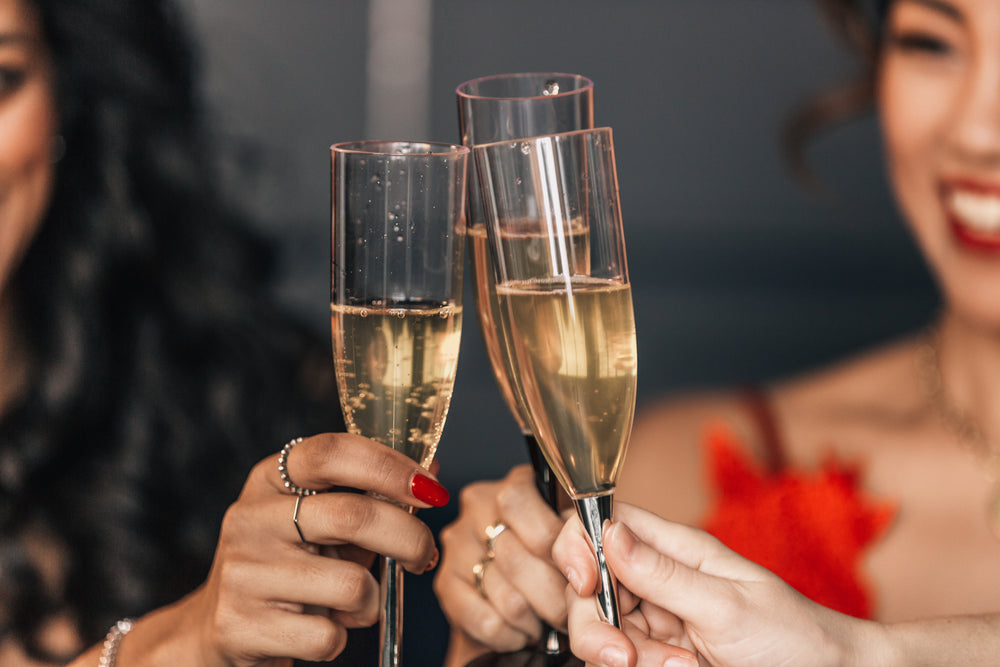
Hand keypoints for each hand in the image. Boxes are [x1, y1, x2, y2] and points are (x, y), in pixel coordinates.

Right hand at [182, 433, 444, 665]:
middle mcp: (250, 519)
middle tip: (426, 555)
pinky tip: (322, 628)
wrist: (221, 629)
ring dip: (371, 601)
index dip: (389, 466)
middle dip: (409, 538)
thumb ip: (370, 497)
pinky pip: (328, 636)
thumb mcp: (321, 521)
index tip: (430, 489)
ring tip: (352, 603)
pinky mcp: (241, 628)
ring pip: (350, 584)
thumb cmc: (289, 565)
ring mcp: (243, 573)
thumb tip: (432, 471)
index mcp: (270, 479)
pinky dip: (341, 637)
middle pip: (352, 516)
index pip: (331, 453)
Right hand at [434, 464, 567, 658]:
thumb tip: (604, 546)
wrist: (512, 586)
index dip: (559, 550)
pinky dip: (510, 634)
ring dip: (534, 620)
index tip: (585, 579)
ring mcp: (458, 544)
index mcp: (516, 486)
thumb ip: (579, 534)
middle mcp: (479, 506)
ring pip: (505, 596)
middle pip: (517, 559)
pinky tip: (521, 631)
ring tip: (547, 623)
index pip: (528, 511)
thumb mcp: (568, 531)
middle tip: (573, 615)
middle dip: (554, 598)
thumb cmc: (548, 554)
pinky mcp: (445, 583)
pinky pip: (484, 619)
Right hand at [552, 503, 860, 666]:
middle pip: (590, 586)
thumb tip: (609, 532)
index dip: (579, 546)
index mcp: (676, 549)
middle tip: (623, 655)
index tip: (586, 581)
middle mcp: (659, 581)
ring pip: (600, 630)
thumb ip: (662, 572)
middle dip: (596, 622)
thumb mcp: (726, 604)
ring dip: (624, 656)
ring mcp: (657, 622)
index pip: (605, 524)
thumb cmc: (795, 638)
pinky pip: (619, 661)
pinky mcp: (657, 657)